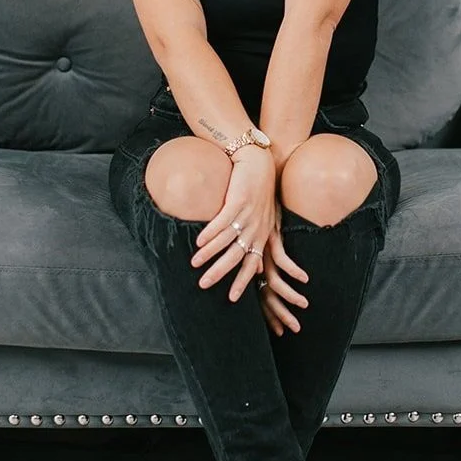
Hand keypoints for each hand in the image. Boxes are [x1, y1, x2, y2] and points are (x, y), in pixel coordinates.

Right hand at [190, 146, 276, 300]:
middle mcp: (256, 227)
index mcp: (262, 234)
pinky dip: (210, 233)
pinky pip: (222, 221)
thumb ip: (261, 243)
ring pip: (226, 240)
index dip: (242, 281)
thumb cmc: (260, 191)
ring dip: (209, 253)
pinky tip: (197, 241)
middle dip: (220, 272)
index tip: (231, 299)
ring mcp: (247, 214)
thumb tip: (260, 268)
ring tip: (194, 263)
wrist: (258, 162)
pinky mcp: (238, 200)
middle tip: (204, 285)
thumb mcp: (266, 220)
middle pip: (237, 256)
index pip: (252, 263)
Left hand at [258, 225, 309, 335]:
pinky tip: (305, 279)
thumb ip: (259, 256)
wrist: (250, 188)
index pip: (261, 299)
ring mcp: (263, 252)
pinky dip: (293, 270)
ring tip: (304, 305)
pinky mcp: (270, 237)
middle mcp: (256, 262)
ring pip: (274, 281)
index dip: (270, 317)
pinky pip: (282, 258)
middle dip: (278, 314)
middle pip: (267, 296)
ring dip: (288, 295)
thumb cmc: (254, 214)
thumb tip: (262, 273)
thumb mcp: (256, 239)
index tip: (281, 333)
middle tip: (292, 330)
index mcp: (253, 267)